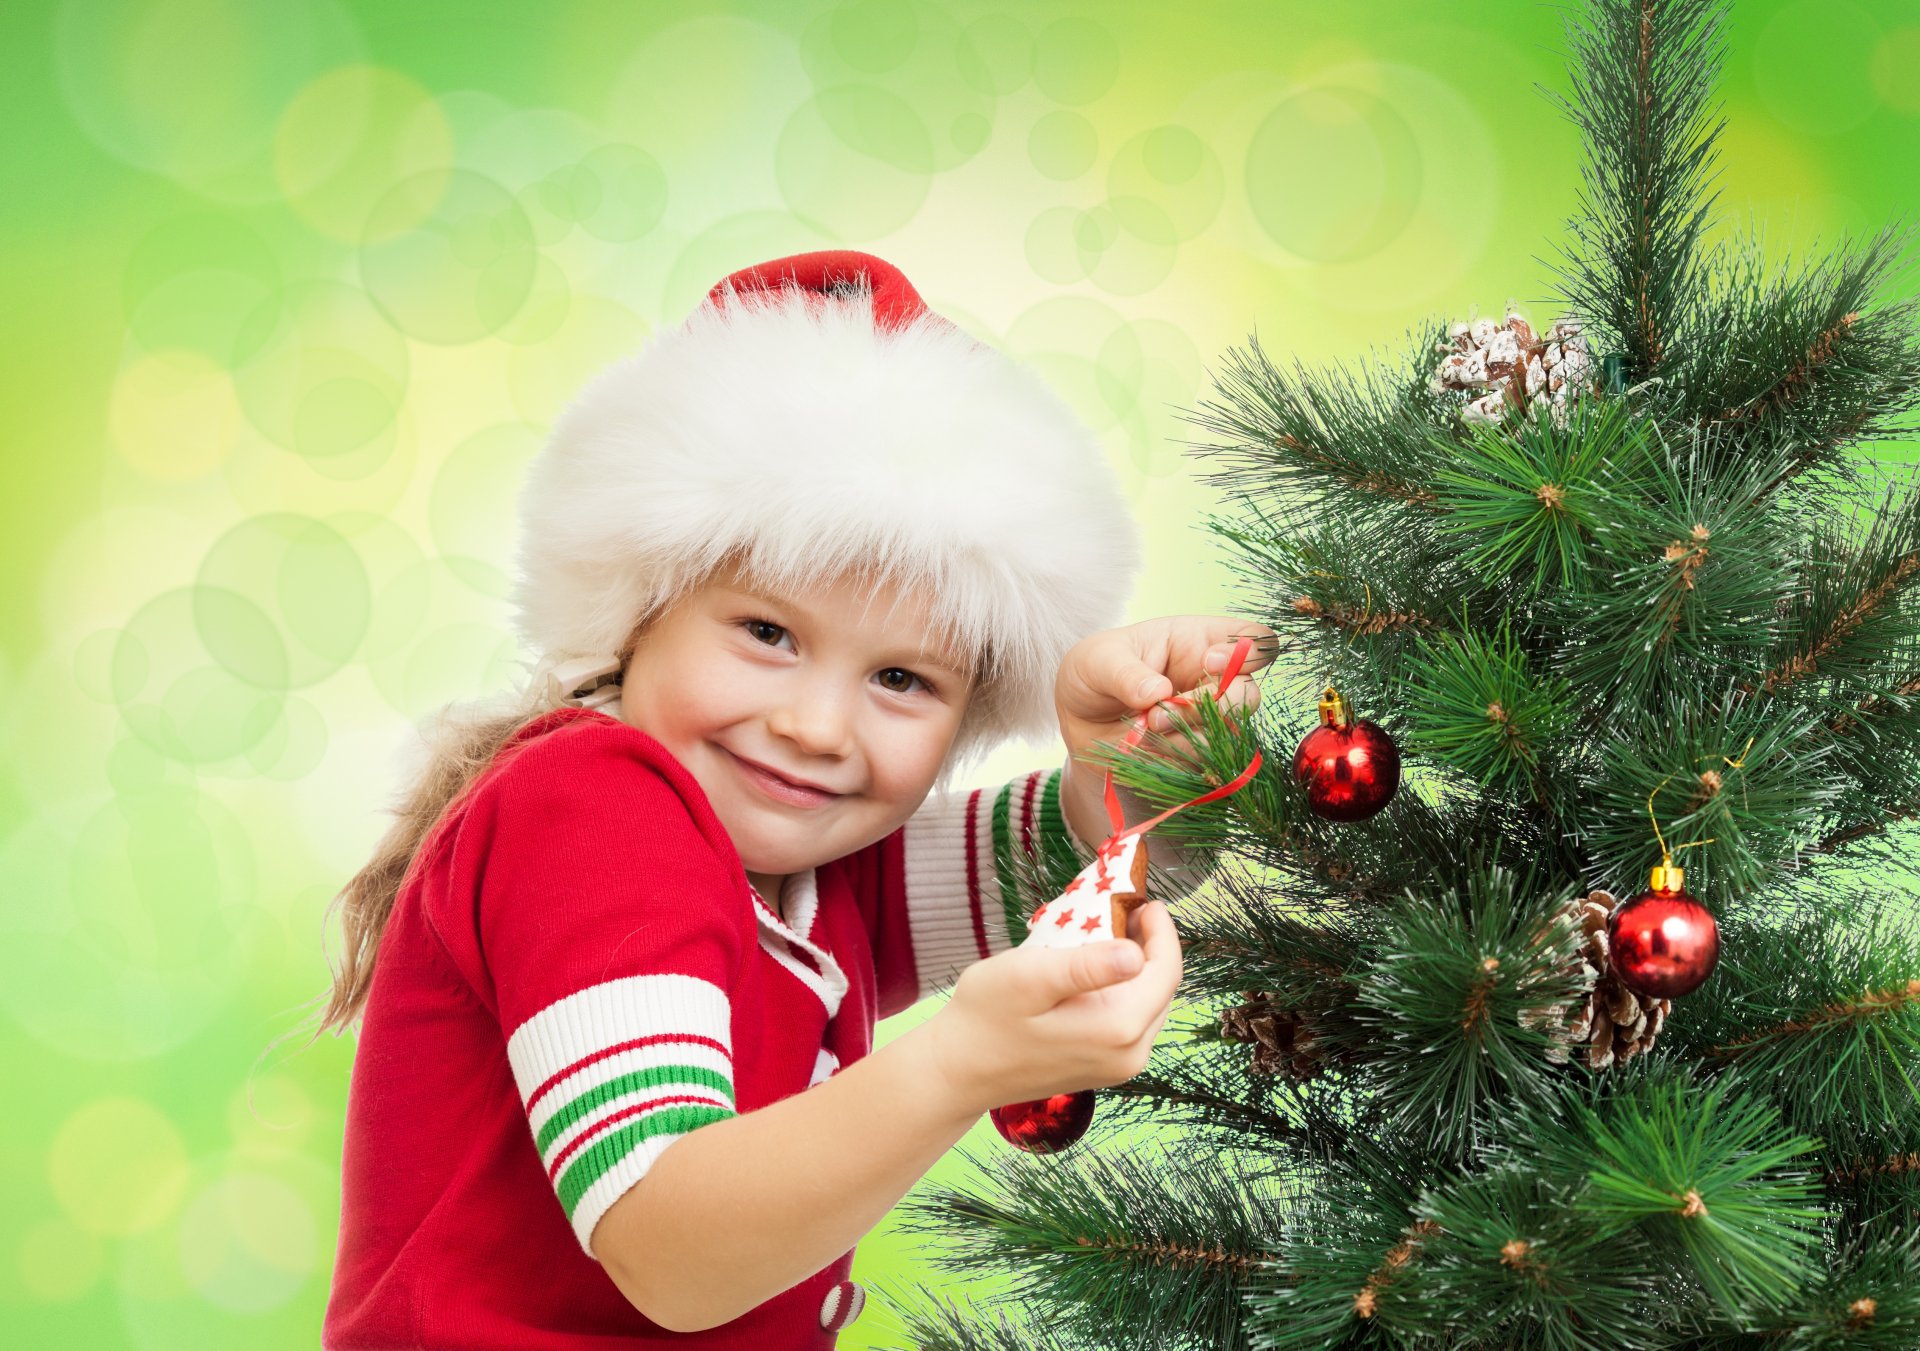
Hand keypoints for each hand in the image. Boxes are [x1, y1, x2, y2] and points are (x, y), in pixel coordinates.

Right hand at [918, 900, 1184, 1115]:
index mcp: (1119, 1028)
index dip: (1162, 931)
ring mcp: (1118, 1067)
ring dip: (1137, 969)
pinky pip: (1130, 1022)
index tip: (1145, 901)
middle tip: (1123, 911)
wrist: (957, 1071)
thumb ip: (1086, 966)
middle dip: (1150, 947)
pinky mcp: (1103, 1069)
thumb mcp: (1030, 977)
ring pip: (1148, 1005)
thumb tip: (1136, 954)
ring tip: (1109, 935)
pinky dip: (1123, 991)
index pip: (1167, 971)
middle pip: (1162, 989)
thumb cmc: (987, 1016)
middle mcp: (1129, 1055)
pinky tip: (1094, 973)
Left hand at [1054, 616, 1276, 842]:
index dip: (1247, 652)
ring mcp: (1207, 720)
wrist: (1077, 720)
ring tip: (1140, 727)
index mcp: (1199, 642)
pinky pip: (1202, 765)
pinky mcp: (1196, 753)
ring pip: (1225, 737)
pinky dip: (1172, 759)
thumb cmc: (1094, 673)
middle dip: (1212, 706)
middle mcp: (1213, 682)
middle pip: (1248, 696)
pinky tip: (1144, 746)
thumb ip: (1126, 673)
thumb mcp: (1098, 661)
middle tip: (1158, 714)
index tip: (1210, 661)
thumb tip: (1157, 692)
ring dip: (1182, 737)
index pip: (1254, 640)